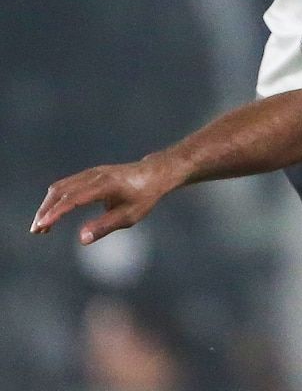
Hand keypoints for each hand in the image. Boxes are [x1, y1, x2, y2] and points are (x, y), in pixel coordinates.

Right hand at [29, 158, 181, 244]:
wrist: (154, 174)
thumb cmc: (144, 196)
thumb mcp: (130, 216)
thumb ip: (105, 226)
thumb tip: (82, 239)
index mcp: (105, 185)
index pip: (73, 199)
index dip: (56, 213)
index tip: (41, 226)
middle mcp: (94, 175)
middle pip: (60, 191)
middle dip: (45, 211)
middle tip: (37, 231)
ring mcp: (90, 172)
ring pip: (60, 187)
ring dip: (48, 206)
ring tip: (42, 228)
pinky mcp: (89, 174)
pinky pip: (66, 185)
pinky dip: (56, 199)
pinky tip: (54, 214)